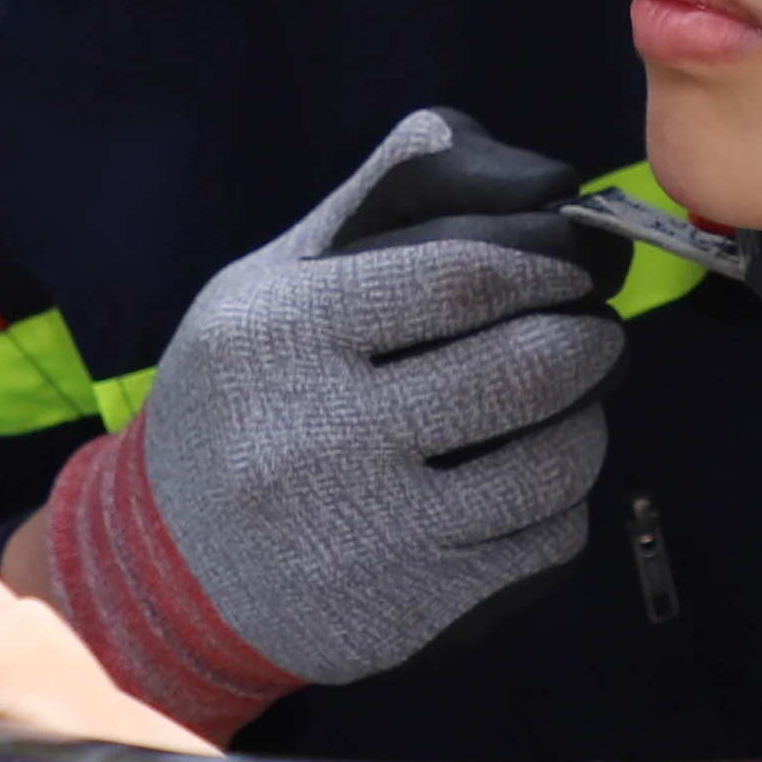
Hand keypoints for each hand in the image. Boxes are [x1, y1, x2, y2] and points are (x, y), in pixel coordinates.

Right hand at [14, 109, 617, 722]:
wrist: (167, 568)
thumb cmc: (238, 398)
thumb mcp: (265, 286)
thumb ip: (376, 207)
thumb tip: (492, 151)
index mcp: (280, 335)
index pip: (461, 278)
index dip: (545, 264)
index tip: (571, 267)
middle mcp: (317, 436)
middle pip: (523, 370)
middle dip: (588, 340)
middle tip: (594, 332)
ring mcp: (364, 535)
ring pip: (551, 465)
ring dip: (587, 423)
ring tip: (573, 405)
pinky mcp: (406, 610)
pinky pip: (542, 543)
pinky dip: (562, 505)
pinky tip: (534, 484)